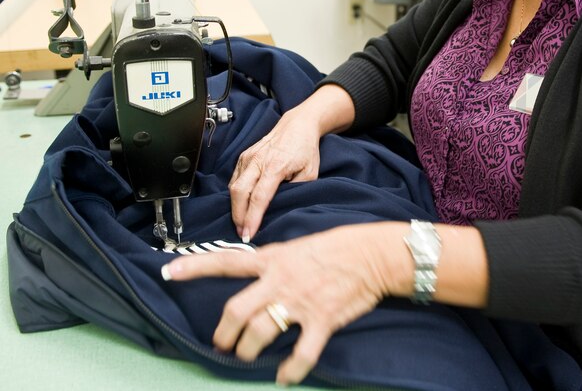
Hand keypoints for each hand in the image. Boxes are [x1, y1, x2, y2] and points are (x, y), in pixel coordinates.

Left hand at [162, 224, 399, 385]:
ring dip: (248, 351)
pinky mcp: (322, 320)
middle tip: (222, 344)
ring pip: (260, 333)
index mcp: (272, 259)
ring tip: (247, 357)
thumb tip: (254, 278)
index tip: (167, 271)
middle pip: (236, 310)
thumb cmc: (335, 248)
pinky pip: (301, 353)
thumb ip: (273, 264)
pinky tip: (285, 376)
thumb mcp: (297, 247)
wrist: (371, 255)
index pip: (226, 260)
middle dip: (224, 333)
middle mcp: (280, 280)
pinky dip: (291, 370)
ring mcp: (300, 301)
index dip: (194, 266)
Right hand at [229, 108, 320, 241]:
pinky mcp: (244, 156)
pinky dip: (235, 194)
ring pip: (233, 187)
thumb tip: (282, 206)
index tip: (248, 234)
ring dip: (235, 207)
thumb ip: (297, 190)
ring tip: (241, 222)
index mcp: (275, 166)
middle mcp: (257, 161)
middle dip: (238, 216)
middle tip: (241, 233)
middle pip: (239, 193)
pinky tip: (241, 205)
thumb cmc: (305, 148)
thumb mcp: (310, 173)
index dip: (251, 218)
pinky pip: (234, 179)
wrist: (298, 125)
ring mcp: (248, 157)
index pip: (258, 198)